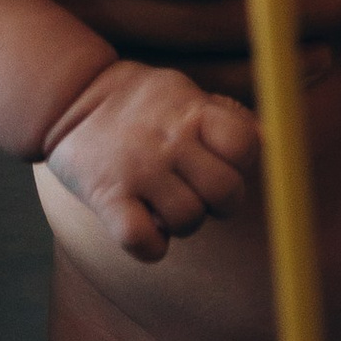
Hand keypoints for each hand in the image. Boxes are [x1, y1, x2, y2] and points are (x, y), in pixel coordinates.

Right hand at [40, 58, 262, 262]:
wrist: (69, 100)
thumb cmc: (140, 104)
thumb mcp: (183, 93)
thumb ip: (222, 117)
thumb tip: (270, 139)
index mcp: (193, 112)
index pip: (246, 144)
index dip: (244, 162)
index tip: (225, 162)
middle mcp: (169, 141)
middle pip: (226, 191)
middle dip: (223, 203)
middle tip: (202, 195)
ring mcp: (138, 170)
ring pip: (189, 221)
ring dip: (185, 223)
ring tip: (167, 205)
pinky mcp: (107, 197)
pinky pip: (143, 241)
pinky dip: (151, 247)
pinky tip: (147, 229)